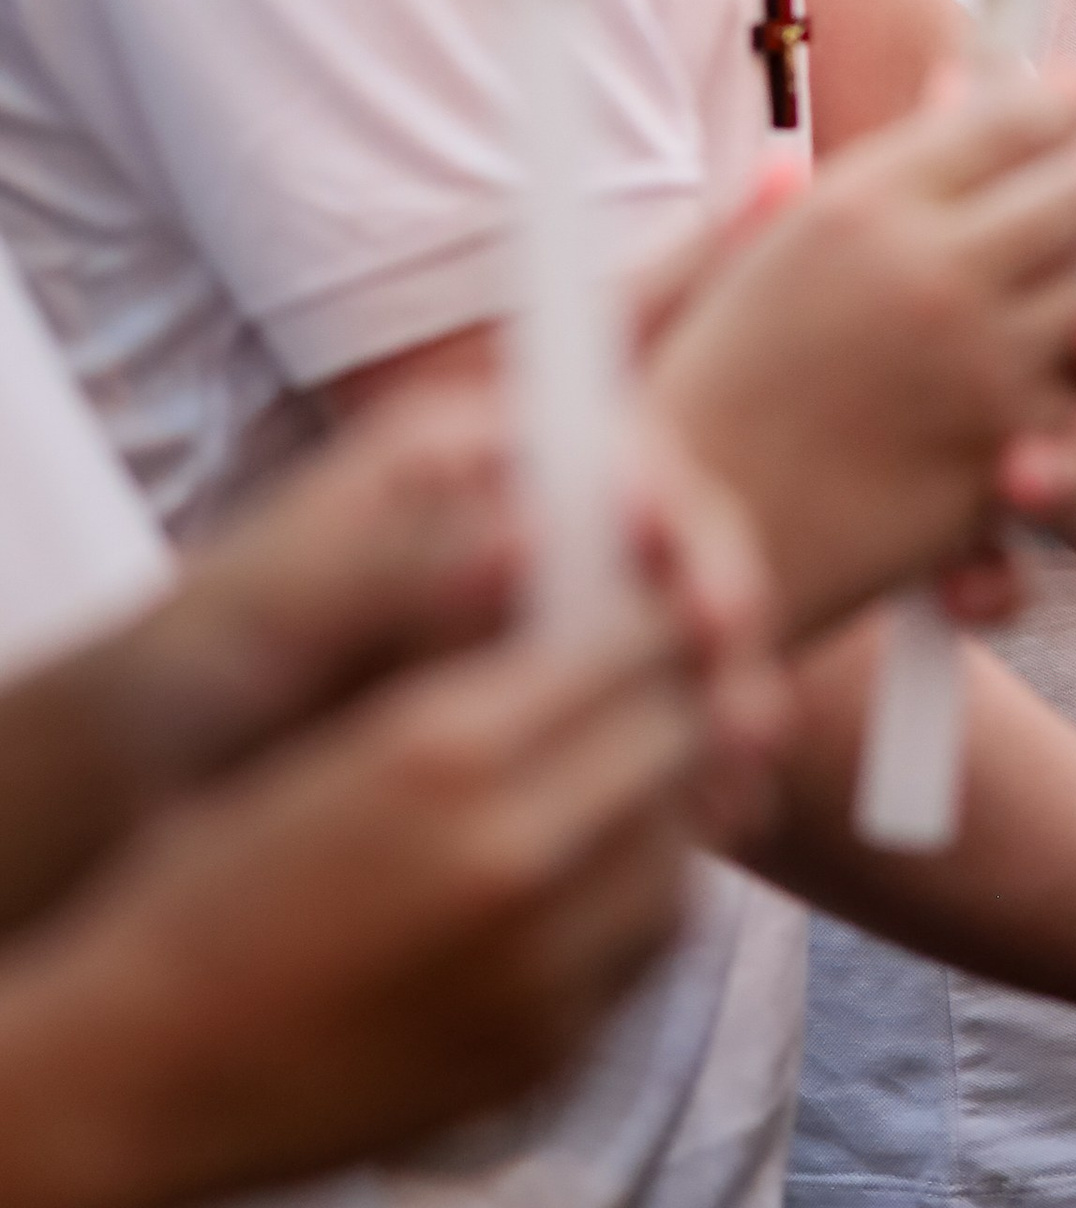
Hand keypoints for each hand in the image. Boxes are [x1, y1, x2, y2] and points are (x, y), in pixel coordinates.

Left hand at [0, 386, 773, 938]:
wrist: (157, 763)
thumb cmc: (199, 673)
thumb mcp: (276, 618)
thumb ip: (393, 571)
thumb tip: (523, 538)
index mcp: (462, 449)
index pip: (611, 443)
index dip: (679, 514)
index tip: (708, 604)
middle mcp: (518, 499)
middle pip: (670, 526)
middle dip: (724, 610)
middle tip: (749, 710)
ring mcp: (542, 585)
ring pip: (676, 610)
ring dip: (727, 683)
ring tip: (747, 773)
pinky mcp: (552, 670)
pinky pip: (649, 688)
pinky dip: (694, 740)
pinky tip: (720, 802)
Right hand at [2, 598, 728, 1203]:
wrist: (141, 1068)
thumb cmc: (213, 877)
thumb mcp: (335, 735)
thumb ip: (470, 669)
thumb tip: (596, 608)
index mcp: (445, 748)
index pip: (629, 643)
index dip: (657, 609)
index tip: (656, 593)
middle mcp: (508, 856)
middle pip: (671, 739)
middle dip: (686, 696)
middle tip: (683, 671)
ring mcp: (531, 969)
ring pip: (675, 850)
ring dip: (680, 797)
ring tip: (655, 763)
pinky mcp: (535, 1052)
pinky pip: (647, 952)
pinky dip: (653, 895)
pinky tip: (620, 864)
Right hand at [648, 65, 1075, 642]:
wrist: (664, 561)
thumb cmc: (698, 394)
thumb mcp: (761, 254)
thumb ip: (880, 166)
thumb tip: (955, 82)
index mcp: (865, 205)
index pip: (1016, 118)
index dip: (1056, 99)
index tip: (1067, 94)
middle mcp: (934, 278)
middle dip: (1074, 199)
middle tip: (1049, 205)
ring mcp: (979, 379)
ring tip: (1036, 309)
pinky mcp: (998, 472)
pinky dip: (1057, 414)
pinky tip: (1015, 412)